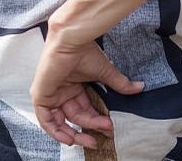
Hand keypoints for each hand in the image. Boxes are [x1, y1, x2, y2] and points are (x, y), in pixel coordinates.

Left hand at [31, 31, 141, 147]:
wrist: (70, 40)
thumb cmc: (83, 50)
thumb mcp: (104, 72)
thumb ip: (119, 83)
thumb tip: (139, 87)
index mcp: (74, 86)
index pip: (84, 109)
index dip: (96, 121)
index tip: (110, 126)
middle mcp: (61, 91)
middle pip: (75, 117)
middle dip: (90, 128)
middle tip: (101, 136)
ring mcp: (50, 93)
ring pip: (60, 121)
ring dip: (74, 134)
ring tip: (89, 141)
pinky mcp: (41, 95)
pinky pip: (45, 119)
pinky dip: (55, 131)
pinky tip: (69, 138)